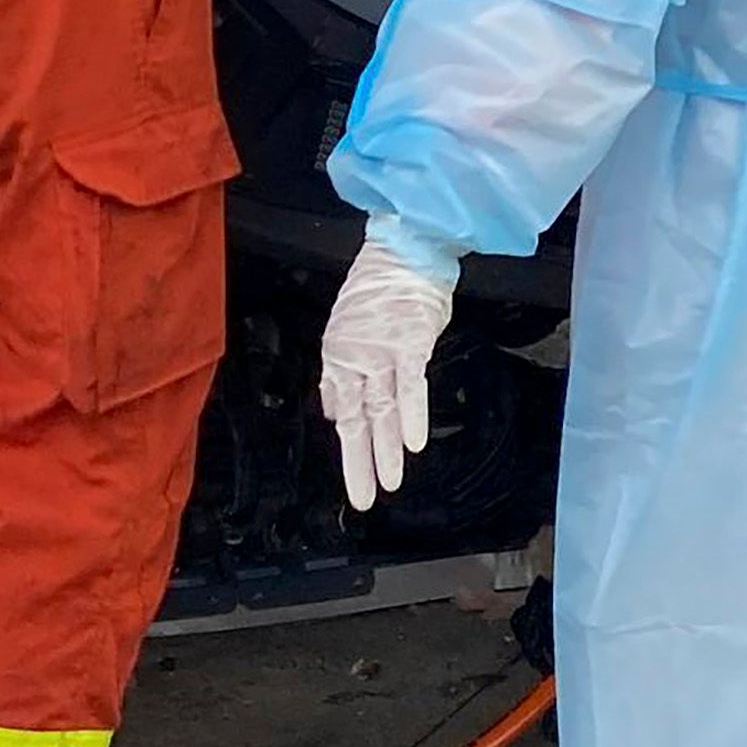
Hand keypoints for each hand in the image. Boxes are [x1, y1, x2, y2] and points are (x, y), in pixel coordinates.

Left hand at [319, 237, 459, 509]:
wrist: (404, 247)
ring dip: (386, 450)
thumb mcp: (351, 327)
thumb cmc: (384, 287)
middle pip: (358, 419)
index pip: (342, 411)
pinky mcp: (409, 342)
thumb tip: (333, 407)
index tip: (356, 477)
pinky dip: (413, 414)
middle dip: (360, 462)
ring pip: (382, 410)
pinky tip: (413, 444)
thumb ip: (345, 371)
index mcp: (338, 356)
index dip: (349, 446)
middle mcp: (354, 358)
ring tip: (389, 484)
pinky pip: (411, 385)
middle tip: (363, 499)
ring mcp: (381, 351)